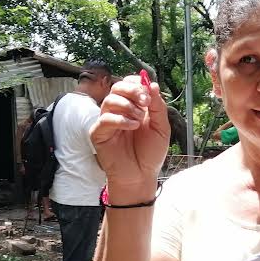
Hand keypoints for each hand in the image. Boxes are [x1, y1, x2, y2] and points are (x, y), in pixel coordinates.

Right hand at [90, 75, 170, 192]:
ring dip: (127, 106)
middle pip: (117, 87)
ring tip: (138, 120)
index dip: (137, 84)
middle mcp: (119, 111)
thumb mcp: (161, 128)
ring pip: (109, 100)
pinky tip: (132, 127)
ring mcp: (107, 121)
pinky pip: (104, 119)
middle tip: (144, 102)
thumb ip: (158, 107)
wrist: (141, 176)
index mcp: (134, 107)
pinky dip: (120, 119)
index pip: (129, 84)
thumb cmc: (150, 154)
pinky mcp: (98, 133)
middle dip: (132, 90)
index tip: (149, 94)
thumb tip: (153, 84)